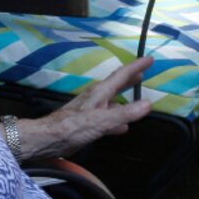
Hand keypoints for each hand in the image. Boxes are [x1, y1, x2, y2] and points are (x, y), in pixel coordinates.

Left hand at [18, 56, 154, 158]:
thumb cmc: (74, 127)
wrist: (48, 139)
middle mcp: (97, 98)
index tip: (149, 59)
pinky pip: (108, 117)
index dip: (136, 66)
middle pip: (116, 85)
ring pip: (112, 101)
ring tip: (136, 100)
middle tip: (142, 73)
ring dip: (124, 99)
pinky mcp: (87, 124)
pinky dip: (117, 119)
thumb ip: (125, 113)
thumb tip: (148, 103)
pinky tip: (122, 127)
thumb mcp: (102, 120)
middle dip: (130, 79)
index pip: (122, 75)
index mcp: (101, 92)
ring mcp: (91, 110)